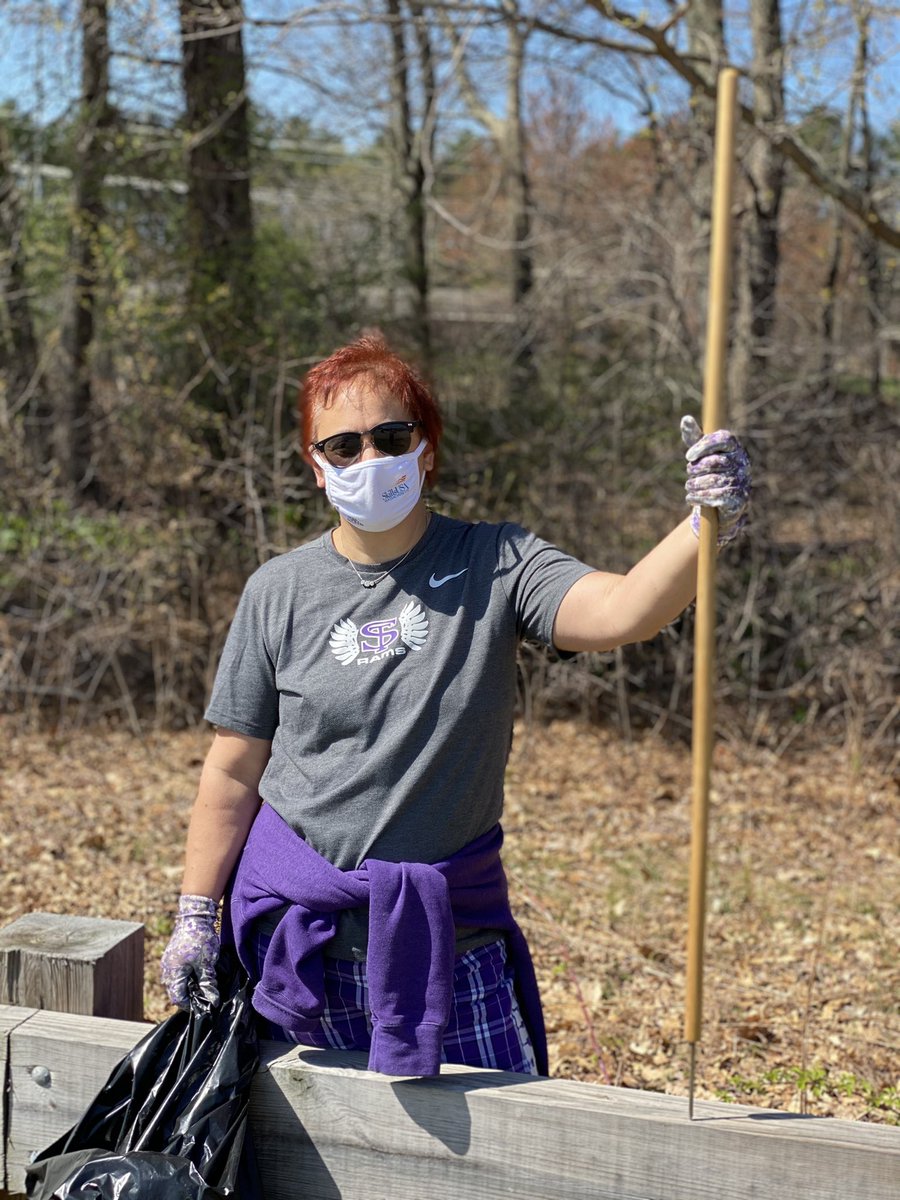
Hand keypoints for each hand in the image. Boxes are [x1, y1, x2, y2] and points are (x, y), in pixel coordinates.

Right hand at [160, 894, 220, 1008]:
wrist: (195, 916)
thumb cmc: (201, 939)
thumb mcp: (207, 963)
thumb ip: (208, 983)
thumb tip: (212, 1001)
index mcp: (173, 973)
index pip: (177, 998)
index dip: (190, 1004)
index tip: (204, 1004)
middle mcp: (167, 969)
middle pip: (175, 991)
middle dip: (190, 995)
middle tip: (205, 994)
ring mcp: (168, 962)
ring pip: (177, 981)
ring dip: (189, 985)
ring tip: (203, 984)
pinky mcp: (173, 956)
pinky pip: (177, 973)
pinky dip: (187, 976)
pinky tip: (198, 973)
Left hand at [680, 415, 750, 546]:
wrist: (723, 502)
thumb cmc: (711, 472)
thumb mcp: (702, 454)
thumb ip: (694, 437)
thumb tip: (685, 418)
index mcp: (734, 448)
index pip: (723, 439)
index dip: (704, 446)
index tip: (688, 456)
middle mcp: (742, 463)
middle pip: (714, 462)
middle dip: (696, 469)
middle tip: (690, 473)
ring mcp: (742, 481)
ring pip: (712, 481)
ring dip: (694, 485)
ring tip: (689, 486)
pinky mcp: (738, 499)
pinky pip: (715, 497)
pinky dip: (698, 497)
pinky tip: (691, 497)